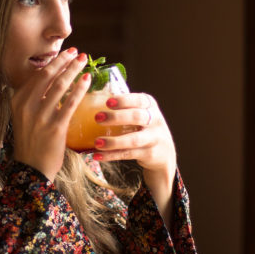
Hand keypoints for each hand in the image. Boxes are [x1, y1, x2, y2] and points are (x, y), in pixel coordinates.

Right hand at [10, 49, 89, 180]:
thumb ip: (33, 99)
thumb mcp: (24, 117)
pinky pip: (70, 103)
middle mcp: (26, 106)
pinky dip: (79, 89)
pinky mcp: (55, 128)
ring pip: (59, 86)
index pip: (36, 75)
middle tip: (77, 52)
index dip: (53, 62)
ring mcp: (40, 117)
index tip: (65, 54)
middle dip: (64, 61)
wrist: (32, 170)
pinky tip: (87, 80)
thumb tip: (50, 79)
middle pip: (48, 75)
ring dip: (73, 70)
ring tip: (84, 61)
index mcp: (17, 101)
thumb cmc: (31, 142)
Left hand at [92, 92, 176, 219]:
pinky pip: (128, 154)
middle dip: (116, 117)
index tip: (108, 102)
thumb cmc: (143, 128)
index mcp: (150, 105)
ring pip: (133, 140)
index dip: (124, 100)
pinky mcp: (149, 154)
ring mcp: (154, 138)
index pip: (139, 100)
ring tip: (96, 142)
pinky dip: (112, 155)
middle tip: (97, 118)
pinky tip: (97, 156)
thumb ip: (123, 107)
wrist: (163, 153)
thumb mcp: (140, 114)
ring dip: (113, 141)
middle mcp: (155, 120)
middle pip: (137, 117)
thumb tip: (90, 97)